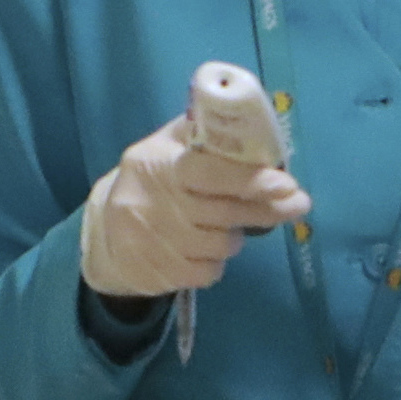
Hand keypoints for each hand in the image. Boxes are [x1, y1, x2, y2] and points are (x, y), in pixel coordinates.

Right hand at [78, 111, 311, 300]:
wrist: (104, 233)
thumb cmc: (152, 182)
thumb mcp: (166, 147)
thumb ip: (201, 136)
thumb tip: (253, 125)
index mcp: (158, 164)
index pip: (209, 172)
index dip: (251, 179)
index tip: (287, 184)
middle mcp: (150, 202)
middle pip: (223, 213)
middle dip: (266, 208)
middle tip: (296, 205)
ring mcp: (151, 242)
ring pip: (220, 245)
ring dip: (234, 236)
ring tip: (226, 225)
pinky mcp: (154, 274)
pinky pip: (208, 272)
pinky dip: (216, 262)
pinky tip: (206, 249)